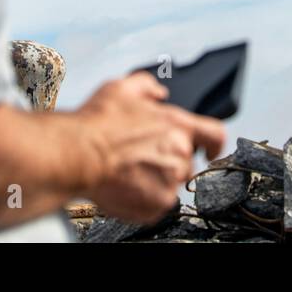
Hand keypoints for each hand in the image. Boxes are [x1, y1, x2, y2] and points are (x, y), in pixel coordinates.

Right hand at [76, 71, 226, 223]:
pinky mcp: (156, 205)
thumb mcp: (121, 87)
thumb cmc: (97, 122)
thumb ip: (147, 86)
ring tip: (129, 171)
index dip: (214, 144)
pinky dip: (144, 197)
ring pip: (171, 183)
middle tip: (142, 157)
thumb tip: (158, 92)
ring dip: (156, 179)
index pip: (215, 135)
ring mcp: (169, 182)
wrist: (77, 154)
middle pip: (186, 161)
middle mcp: (179, 154)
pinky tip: (126, 185)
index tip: (210, 151)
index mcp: (177, 125)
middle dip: (168, 160)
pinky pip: (157, 203)